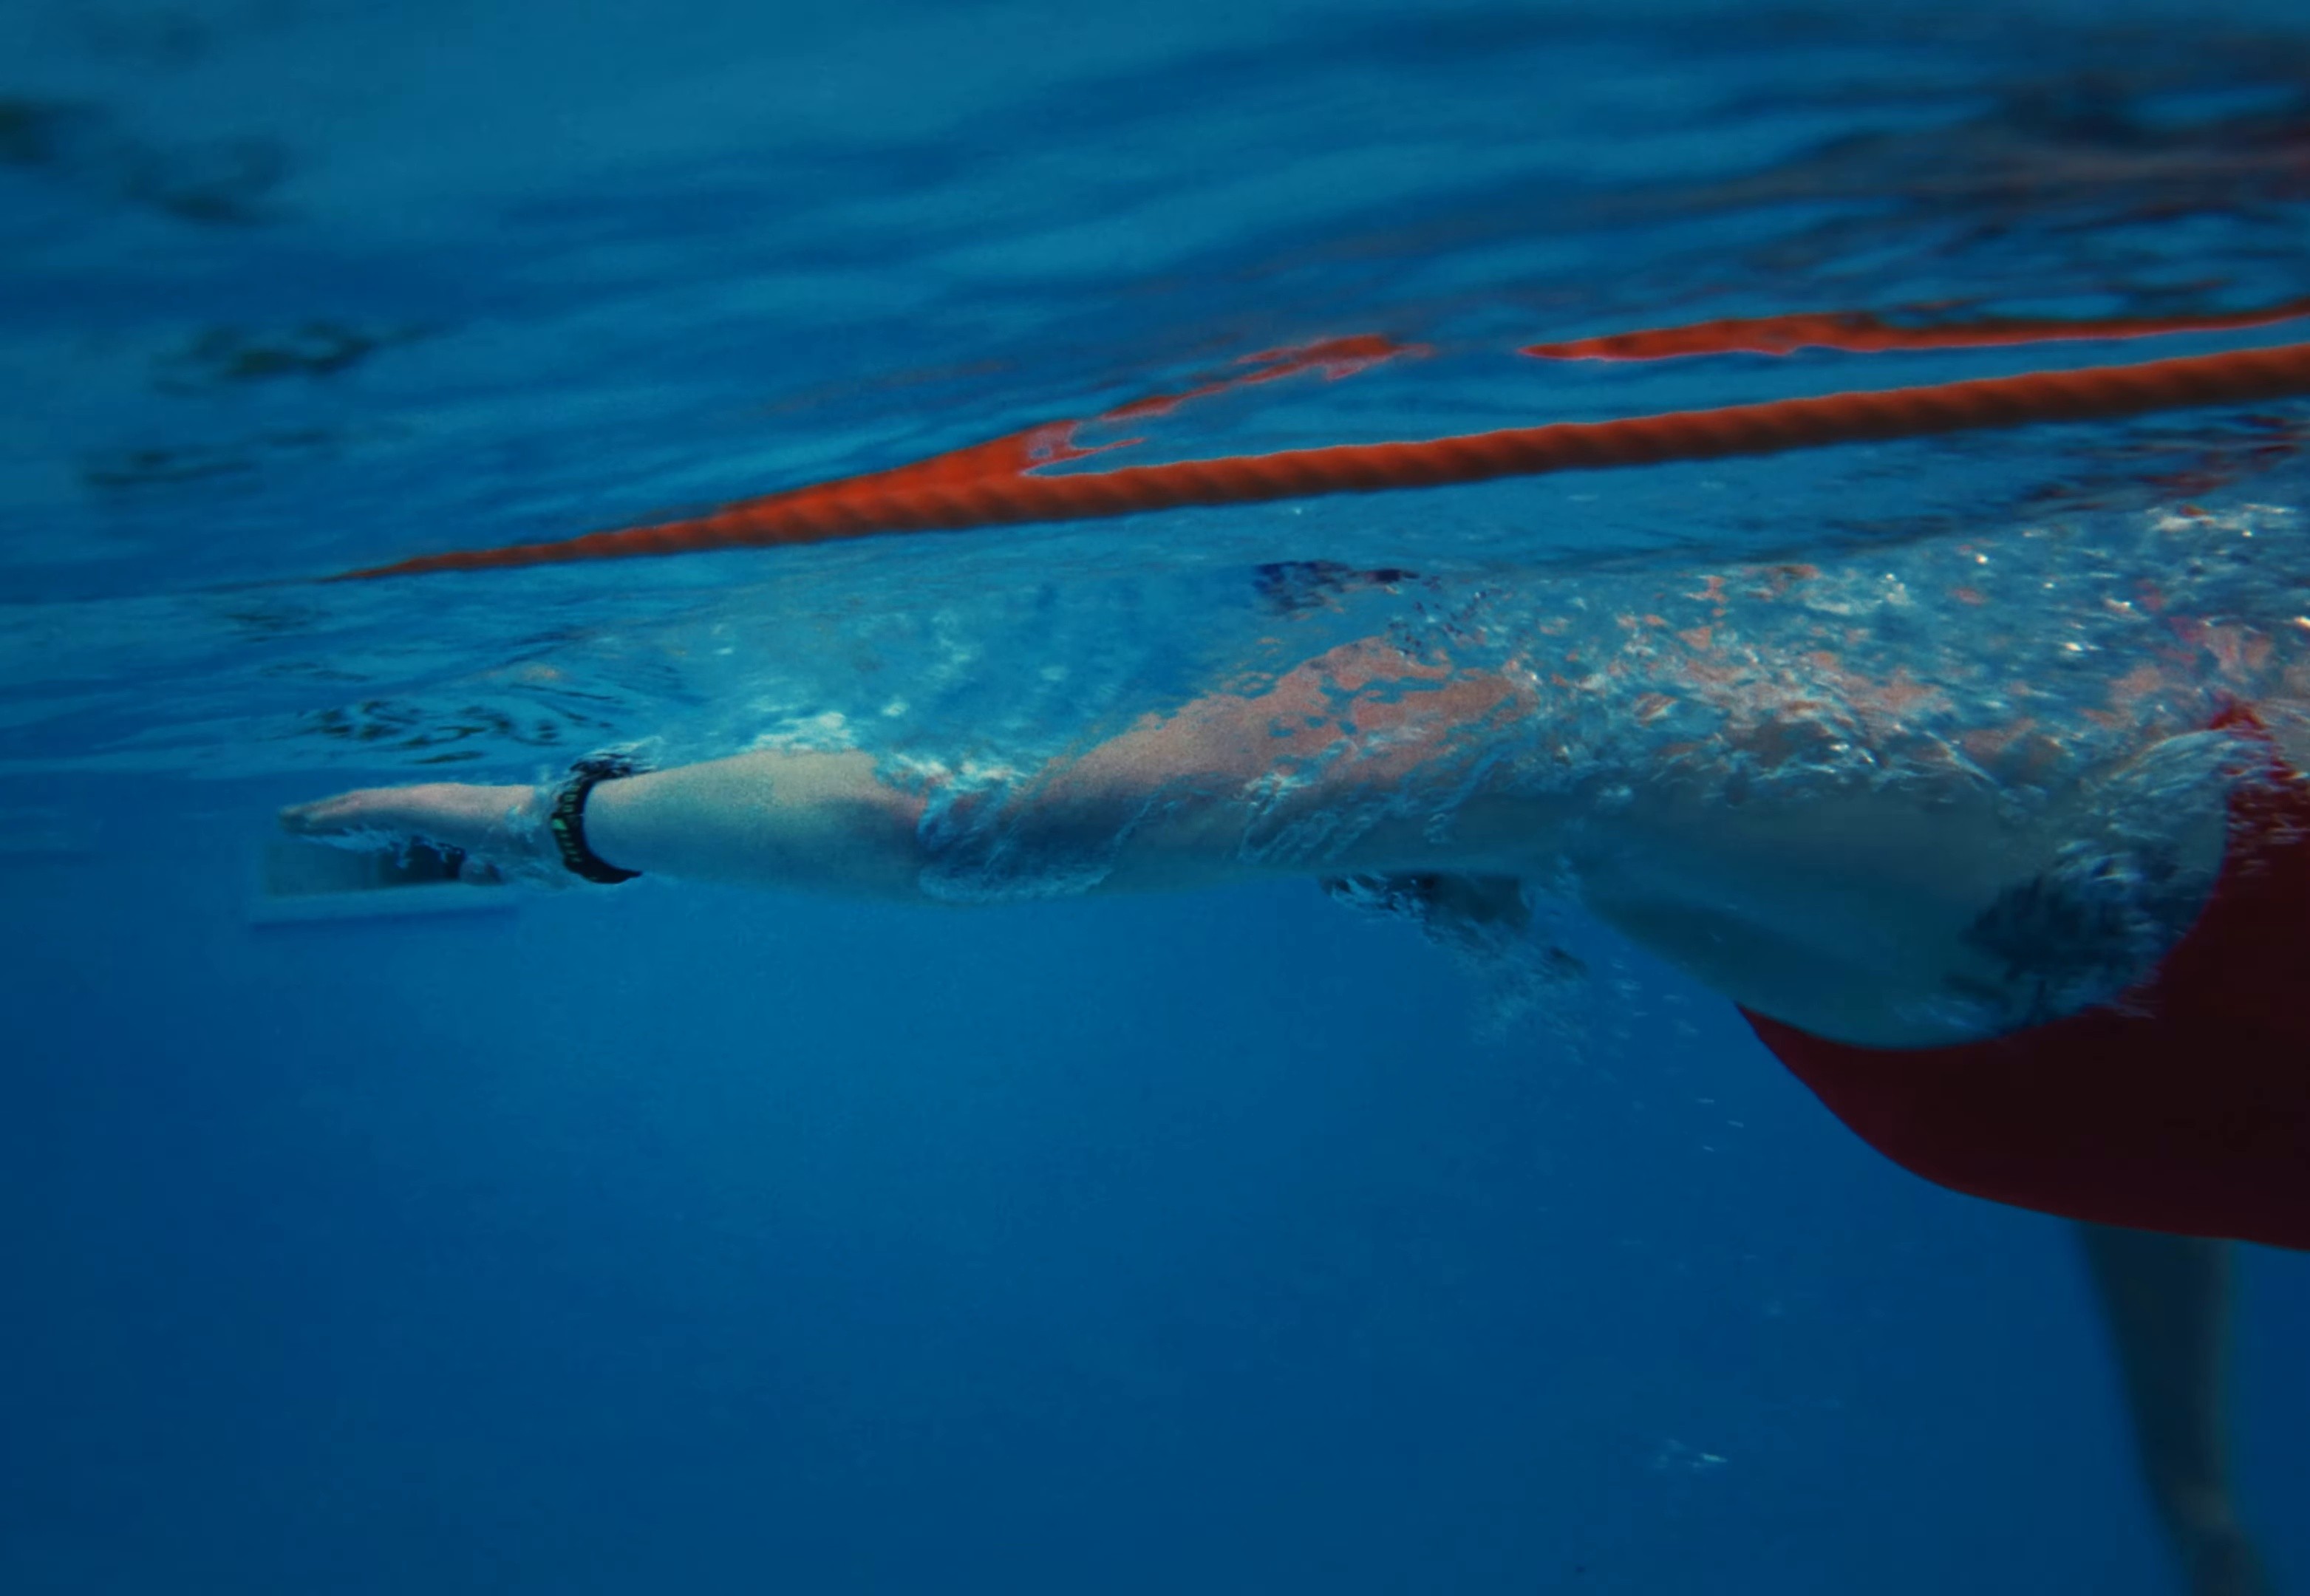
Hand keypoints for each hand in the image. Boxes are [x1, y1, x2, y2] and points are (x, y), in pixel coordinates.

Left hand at [279, 781, 564, 885]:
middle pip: (369, 807)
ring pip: (360, 805)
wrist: (559, 830)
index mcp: (451, 816)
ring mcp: (424, 802)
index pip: (396, 818)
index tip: (336, 829)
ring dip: (322, 813)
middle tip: (294, 820)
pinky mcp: (418, 807)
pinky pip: (366, 810)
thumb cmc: (541, 848)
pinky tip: (307, 822)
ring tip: (288, 820)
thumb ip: (484, 869)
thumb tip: (467, 873)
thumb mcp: (505, 867)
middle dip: (331, 814)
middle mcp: (432, 802)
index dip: (363, 822)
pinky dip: (334, 816)